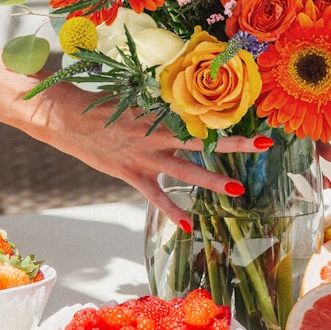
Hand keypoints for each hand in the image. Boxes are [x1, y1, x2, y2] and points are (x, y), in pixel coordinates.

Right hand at [19, 85, 272, 230]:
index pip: (200, 113)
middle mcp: (157, 134)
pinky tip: (188, 227)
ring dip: (211, 180)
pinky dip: (171, 211)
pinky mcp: (130, 173)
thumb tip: (181, 109)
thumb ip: (158, 109)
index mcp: (159, 112)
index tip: (253, 112)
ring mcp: (144, 155)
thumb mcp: (132, 101)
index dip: (226, 114)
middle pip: (203, 138)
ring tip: (237, 190)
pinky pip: (155, 195)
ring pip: (184, 169)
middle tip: (264, 145)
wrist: (66, 117)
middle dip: (235, 143)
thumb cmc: (99, 105)